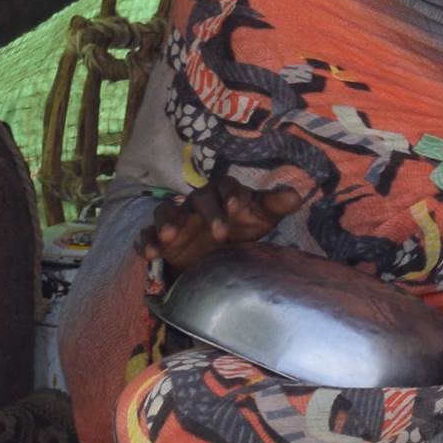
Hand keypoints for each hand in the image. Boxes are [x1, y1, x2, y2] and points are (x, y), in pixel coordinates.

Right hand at [149, 173, 304, 274]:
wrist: (215, 256)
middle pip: (198, 198)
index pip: (225, 186)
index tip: (237, 207)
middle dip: (208, 213)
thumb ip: (275, 205)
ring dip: (167, 221)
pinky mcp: (161, 241)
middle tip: (220, 235)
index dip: (230, 194)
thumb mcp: (260, 219)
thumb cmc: (241, 229)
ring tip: (171, 236)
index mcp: (222, 194)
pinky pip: (146, 236)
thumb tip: (296, 196)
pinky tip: (151, 254)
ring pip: (166, 212)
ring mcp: (177, 221)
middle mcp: (197, 204)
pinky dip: (146, 242)